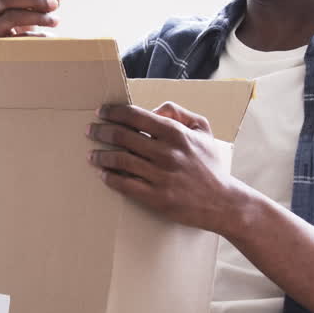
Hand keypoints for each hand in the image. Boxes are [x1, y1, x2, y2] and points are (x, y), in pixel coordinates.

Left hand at [86, 102, 244, 233]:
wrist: (223, 202)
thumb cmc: (210, 165)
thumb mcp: (203, 131)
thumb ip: (179, 113)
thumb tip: (153, 109)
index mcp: (176, 133)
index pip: (136, 116)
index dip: (114, 112)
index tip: (101, 112)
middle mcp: (166, 153)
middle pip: (123, 136)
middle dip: (101, 131)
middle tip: (90, 130)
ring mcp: (161, 176)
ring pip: (120, 161)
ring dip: (101, 155)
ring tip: (91, 154)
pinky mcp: (156, 198)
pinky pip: (125, 185)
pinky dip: (109, 178)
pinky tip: (102, 174)